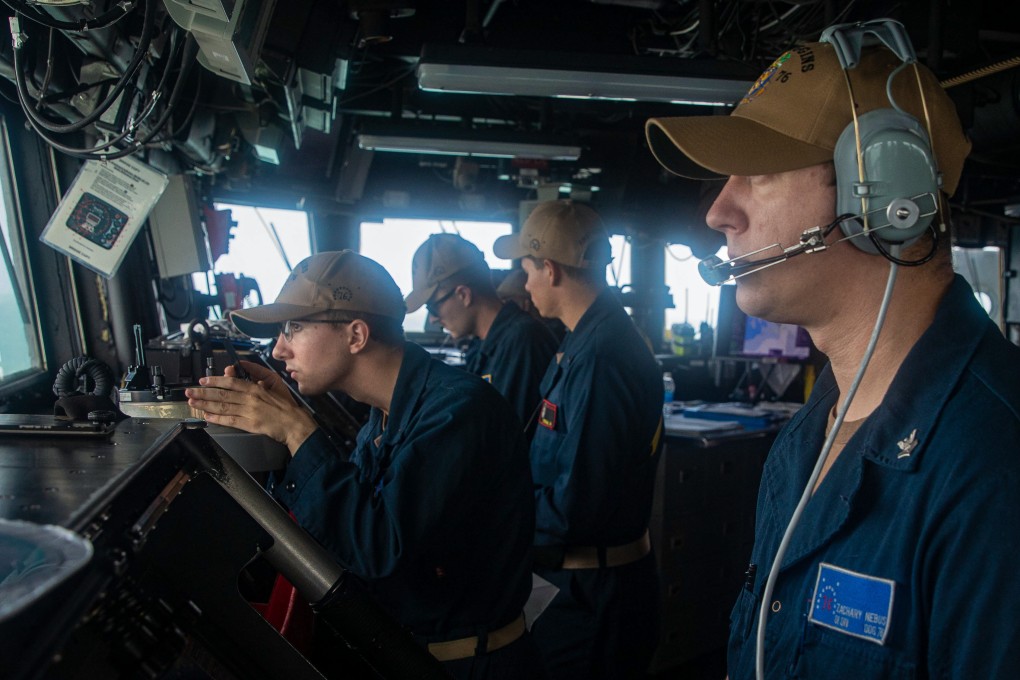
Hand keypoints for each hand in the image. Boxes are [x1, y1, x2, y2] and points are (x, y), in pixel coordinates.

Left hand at [186, 360, 316, 454]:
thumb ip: (258, 375)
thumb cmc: (286, 405)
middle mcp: (250, 399)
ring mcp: (248, 412)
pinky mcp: (249, 425)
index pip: (231, 382)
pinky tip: (207, 416)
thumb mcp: (274, 384)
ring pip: (222, 406)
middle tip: (190, 392)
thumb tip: (244, 368)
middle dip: (203, 393)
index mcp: (256, 388)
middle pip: (222, 394)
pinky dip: (216, 418)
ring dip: (205, 404)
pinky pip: (229, 420)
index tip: (203, 381)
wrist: (295, 424)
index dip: (215, 381)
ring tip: (193, 403)